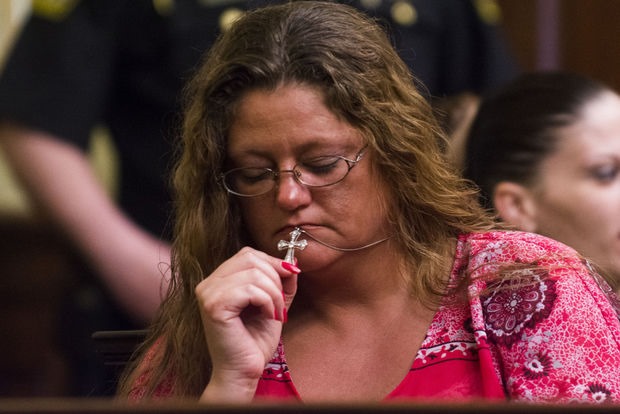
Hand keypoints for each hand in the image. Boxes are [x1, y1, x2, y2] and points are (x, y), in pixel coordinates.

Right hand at [196, 247, 298, 401]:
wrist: (244, 372)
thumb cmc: (255, 342)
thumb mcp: (274, 303)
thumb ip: (281, 282)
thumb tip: (293, 262)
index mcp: (219, 281)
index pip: (248, 254)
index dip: (272, 262)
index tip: (290, 278)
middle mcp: (208, 283)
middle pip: (250, 258)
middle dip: (275, 277)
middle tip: (281, 303)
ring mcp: (208, 293)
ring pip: (253, 273)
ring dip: (274, 293)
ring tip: (276, 312)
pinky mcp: (214, 306)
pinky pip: (249, 289)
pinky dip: (266, 301)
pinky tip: (268, 316)